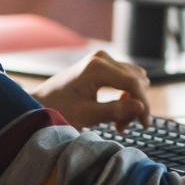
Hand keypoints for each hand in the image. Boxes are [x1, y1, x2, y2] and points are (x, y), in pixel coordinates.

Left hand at [31, 50, 150, 131]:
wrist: (40, 102)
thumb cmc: (58, 109)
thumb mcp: (87, 115)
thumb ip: (115, 111)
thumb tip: (141, 108)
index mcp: (97, 67)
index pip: (134, 83)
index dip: (144, 104)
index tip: (145, 125)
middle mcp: (102, 57)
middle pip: (136, 80)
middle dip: (135, 104)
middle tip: (122, 127)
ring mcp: (102, 59)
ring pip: (134, 79)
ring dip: (131, 101)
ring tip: (117, 122)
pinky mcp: (102, 65)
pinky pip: (125, 78)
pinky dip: (124, 96)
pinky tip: (116, 112)